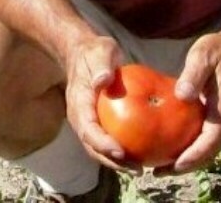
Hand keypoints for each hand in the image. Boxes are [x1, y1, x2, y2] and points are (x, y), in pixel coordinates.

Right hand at [61, 35, 140, 172]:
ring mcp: (88, 122)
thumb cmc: (94, 52)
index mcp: (79, 104)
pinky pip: (107, 140)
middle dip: (113, 161)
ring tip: (141, 167)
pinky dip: (120, 151)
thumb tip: (102, 80)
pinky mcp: (98, 122)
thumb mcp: (99, 52)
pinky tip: (140, 153)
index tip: (120, 151)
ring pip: (99, 148)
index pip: (88, 130)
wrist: (84, 53)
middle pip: (93, 147)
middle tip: (137, 168)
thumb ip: (101, 65)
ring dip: (118, 161)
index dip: (103, 144)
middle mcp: (81, 118)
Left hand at [157, 20, 220, 173]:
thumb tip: (182, 95)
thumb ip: (194, 74)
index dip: (191, 157)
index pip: (210, 142)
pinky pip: (208, 138)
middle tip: (158, 172)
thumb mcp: (205, 54)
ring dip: (188, 158)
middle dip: (185, 165)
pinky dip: (192, 147)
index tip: (171, 165)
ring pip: (208, 148)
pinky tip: (173, 144)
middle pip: (208, 152)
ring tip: (162, 164)